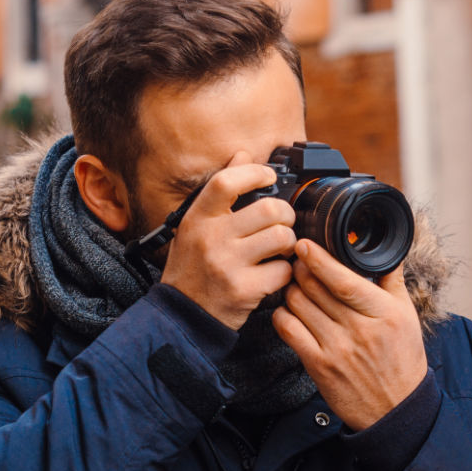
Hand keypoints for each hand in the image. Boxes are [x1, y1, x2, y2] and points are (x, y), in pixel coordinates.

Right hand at [159, 152, 295, 328]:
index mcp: (198, 218)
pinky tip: (274, 273)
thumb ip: (220, 192)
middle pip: (269, 210)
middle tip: (282, 223)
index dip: (255, 172)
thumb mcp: (196, 226)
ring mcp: (228, 265)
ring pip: (282, 238)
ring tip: (280, 249)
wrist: (182, 315)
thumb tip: (242, 155)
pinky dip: (285, 272)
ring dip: (289, 243)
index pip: (227, 182)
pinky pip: (283, 270)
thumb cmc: (192, 267)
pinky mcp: (244, 290)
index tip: (269, 175)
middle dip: (286, 215)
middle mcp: (211, 238)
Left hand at [272, 241, 427, 429]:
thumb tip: (387, 252)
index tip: (305, 245)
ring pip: (298, 305)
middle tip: (299, 261)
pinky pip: (289, 330)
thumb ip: (393, 281)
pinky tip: (289, 312)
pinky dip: (283, 315)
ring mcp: (337, 349)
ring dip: (292, 290)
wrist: (396, 408)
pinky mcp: (319, 366)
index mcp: (384, 313)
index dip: (319, 259)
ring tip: (296, 286)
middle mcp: (359, 330)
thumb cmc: (402, 360)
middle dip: (302, 269)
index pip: (344, 280)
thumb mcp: (407, 317)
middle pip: (316, 288)